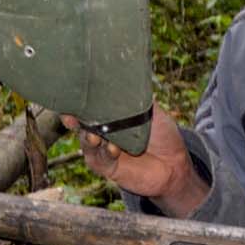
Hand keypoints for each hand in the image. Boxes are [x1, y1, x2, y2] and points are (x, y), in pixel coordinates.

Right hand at [64, 108, 207, 214]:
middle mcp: (100, 132)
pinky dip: (105, 153)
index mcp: (108, 117)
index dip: (76, 104)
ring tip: (93, 135)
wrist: (175, 163)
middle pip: (80, 125)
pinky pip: (100, 159)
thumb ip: (139, 98)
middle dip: (73, 121)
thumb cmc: (162, 135)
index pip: (87, 108)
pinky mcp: (108, 167)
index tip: (70, 98)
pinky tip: (112, 149)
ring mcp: (102, 150)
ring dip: (88, 138)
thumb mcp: (152, 111)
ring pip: (88, 143)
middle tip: (70, 117)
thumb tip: (130, 77)